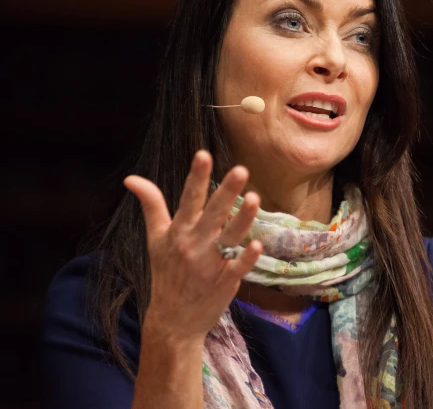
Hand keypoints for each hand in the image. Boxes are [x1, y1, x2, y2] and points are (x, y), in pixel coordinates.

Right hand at [124, 150, 262, 342]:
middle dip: (227, 191)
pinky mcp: (225, 281)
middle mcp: (194, 245)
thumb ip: (150, 206)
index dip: (196, 177)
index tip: (203, 154)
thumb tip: (131, 178)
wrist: (172, 320)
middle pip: (213, 213)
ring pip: (230, 237)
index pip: (188, 199)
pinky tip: (257, 244)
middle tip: (241, 169)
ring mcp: (210, 264)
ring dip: (243, 219)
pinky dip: (246, 257)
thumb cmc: (166, 273)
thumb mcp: (155, 239)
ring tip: (255, 198)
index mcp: (178, 232)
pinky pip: (237, 267)